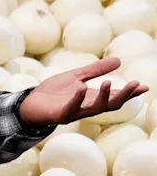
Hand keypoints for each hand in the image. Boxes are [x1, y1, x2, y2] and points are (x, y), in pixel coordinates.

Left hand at [18, 57, 148, 126]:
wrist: (30, 103)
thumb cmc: (54, 92)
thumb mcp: (76, 77)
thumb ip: (95, 70)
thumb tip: (119, 60)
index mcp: (92, 98)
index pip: (115, 96)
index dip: (130, 92)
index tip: (144, 86)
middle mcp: (86, 107)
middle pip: (110, 104)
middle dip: (124, 96)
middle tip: (135, 85)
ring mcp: (74, 112)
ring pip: (94, 109)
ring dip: (103, 96)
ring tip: (108, 82)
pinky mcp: (60, 115)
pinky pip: (71, 108)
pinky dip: (77, 99)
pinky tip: (81, 88)